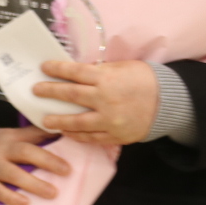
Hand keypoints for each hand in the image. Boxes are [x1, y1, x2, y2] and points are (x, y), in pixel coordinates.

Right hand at [0, 126, 69, 204]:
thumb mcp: (9, 137)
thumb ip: (31, 136)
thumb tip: (61, 132)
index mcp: (9, 137)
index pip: (32, 135)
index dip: (51, 139)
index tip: (69, 145)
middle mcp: (0, 150)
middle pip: (25, 152)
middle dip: (47, 161)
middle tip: (66, 172)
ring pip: (13, 174)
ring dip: (34, 184)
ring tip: (52, 193)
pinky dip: (13, 198)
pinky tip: (26, 203)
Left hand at [35, 60, 159, 145]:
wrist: (170, 103)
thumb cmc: (145, 80)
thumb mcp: (122, 67)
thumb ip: (99, 71)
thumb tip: (75, 72)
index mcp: (107, 79)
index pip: (75, 72)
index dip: (57, 69)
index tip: (43, 67)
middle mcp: (105, 100)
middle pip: (71, 96)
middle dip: (50, 93)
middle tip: (36, 91)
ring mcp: (110, 120)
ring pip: (77, 122)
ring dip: (58, 121)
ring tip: (45, 120)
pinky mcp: (116, 135)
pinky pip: (91, 137)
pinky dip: (77, 135)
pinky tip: (67, 132)